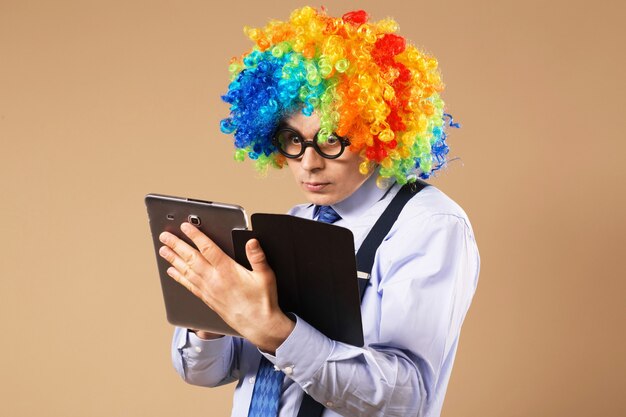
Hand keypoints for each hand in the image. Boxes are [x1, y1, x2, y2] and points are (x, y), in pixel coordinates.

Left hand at [158, 222, 294, 352]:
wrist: (258, 325)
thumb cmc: (263, 301)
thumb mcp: (266, 276)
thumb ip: (258, 257)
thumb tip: (252, 241)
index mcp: (228, 271)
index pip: (208, 249)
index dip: (196, 236)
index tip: (185, 226)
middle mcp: (215, 280)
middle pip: (191, 259)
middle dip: (177, 245)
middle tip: (165, 236)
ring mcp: (209, 290)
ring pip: (186, 271)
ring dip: (173, 259)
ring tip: (163, 250)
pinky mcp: (208, 299)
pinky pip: (189, 286)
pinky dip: (179, 277)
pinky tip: (172, 271)